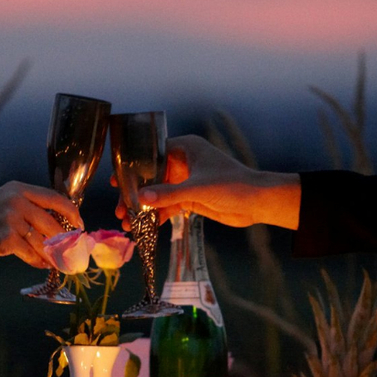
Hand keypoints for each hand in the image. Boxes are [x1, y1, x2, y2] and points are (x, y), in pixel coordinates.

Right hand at [0, 181, 82, 274]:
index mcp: (18, 189)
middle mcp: (17, 201)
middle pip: (52, 223)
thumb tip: (55, 226)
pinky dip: (38, 261)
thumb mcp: (2, 203)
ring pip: (43, 241)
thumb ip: (27, 209)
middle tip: (71, 250)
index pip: (55, 198)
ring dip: (53, 254)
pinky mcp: (6, 238)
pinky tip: (42, 265)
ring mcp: (11, 219)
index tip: (79, 225)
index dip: (72, 213)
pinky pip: (31, 253)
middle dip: (64, 239)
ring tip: (59, 261)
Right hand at [113, 135, 300, 229]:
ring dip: (144, 208)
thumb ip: (168, 194)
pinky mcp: (191, 198)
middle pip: (152, 176)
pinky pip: (169, 205)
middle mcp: (184, 162)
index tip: (117, 181)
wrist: (258, 203)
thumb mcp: (197, 189)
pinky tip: (144, 227)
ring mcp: (187, 181)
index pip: (152, 154)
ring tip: (127, 222)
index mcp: (186, 148)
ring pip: (159, 193)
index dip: (133, 168)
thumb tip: (140, 199)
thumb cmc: (233, 185)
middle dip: (136, 194)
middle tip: (120, 208)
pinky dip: (157, 215)